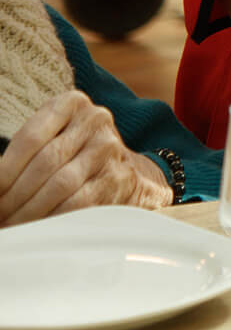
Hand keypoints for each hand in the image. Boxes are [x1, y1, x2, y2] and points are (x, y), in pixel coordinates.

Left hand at [0, 90, 171, 224]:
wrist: (115, 168)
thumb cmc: (71, 153)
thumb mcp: (50, 137)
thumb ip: (22, 153)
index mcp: (71, 103)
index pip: (30, 138)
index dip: (5, 171)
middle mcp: (95, 120)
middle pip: (45, 162)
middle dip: (15, 195)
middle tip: (0, 213)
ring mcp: (110, 148)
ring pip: (61, 184)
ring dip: (30, 210)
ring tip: (14, 223)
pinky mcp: (119, 177)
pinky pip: (79, 203)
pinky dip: (54, 218)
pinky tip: (39, 226)